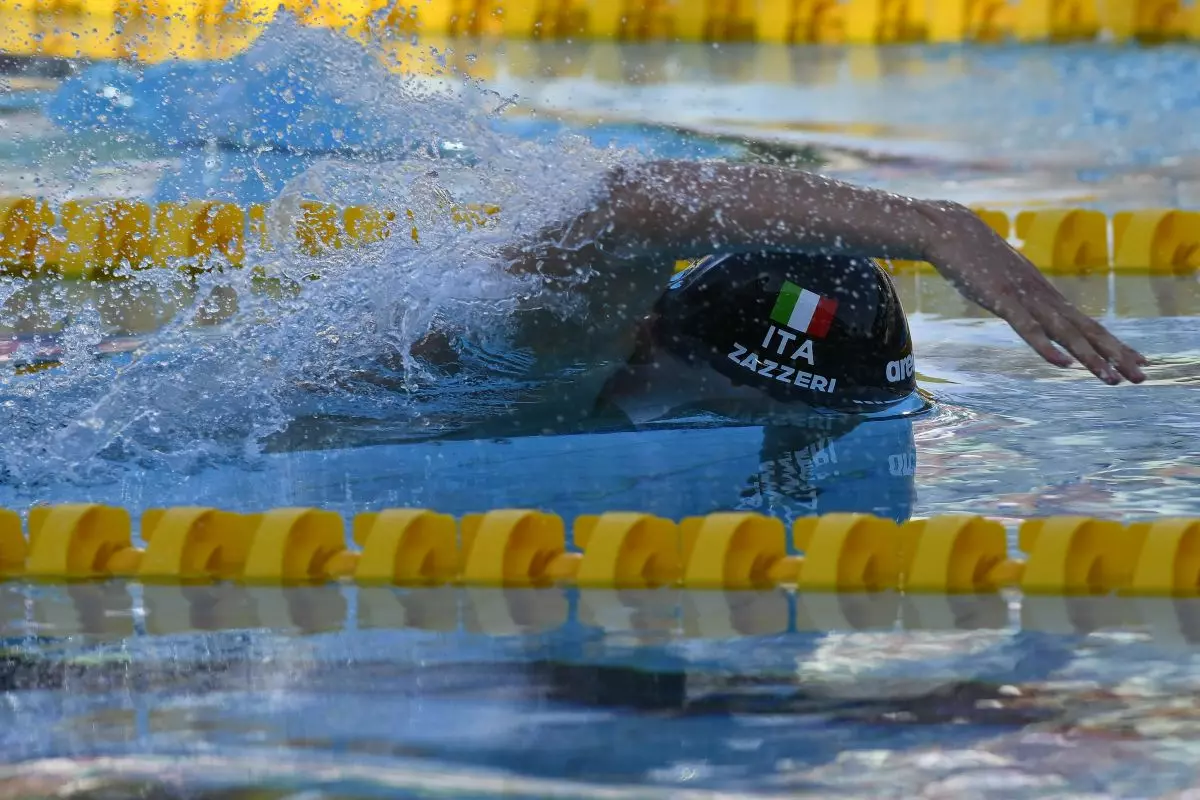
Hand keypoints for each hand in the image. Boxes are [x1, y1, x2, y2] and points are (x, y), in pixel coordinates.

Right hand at [918, 202, 1146, 384]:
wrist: (949, 228)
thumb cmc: (971, 254)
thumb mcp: (1000, 279)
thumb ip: (1014, 294)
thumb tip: (1019, 307)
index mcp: (1044, 294)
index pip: (1086, 323)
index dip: (1113, 343)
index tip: (1138, 360)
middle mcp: (1043, 296)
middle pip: (1086, 330)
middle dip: (1116, 354)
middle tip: (1143, 376)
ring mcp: (1024, 297)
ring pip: (1064, 333)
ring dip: (1091, 358)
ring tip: (1113, 380)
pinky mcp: (1001, 300)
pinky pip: (1028, 328)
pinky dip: (1046, 347)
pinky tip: (1064, 365)